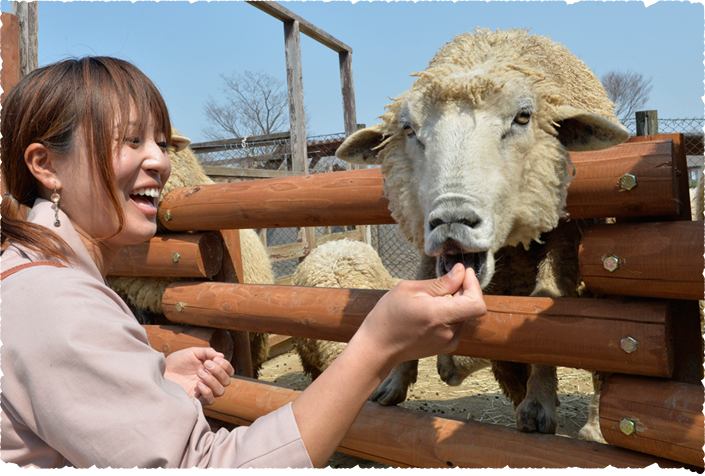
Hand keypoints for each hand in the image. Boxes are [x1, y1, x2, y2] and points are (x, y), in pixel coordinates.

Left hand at [164, 347, 234, 405]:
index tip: (215, 359)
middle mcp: (210, 381)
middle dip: (219, 371)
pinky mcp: (196, 399)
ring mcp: (203, 391)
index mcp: (211, 370)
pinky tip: (198, 384)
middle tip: (206, 364)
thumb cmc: (176, 362)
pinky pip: (210, 400)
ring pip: (220, 391)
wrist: (161, 372)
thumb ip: (207, 352)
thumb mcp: (192, 352)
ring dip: (212, 380)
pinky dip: (207, 391)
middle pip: (226, 381)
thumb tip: (221, 355)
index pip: (228, 371)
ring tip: (199, 373)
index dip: (226, 365)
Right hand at [355, 262, 485, 371]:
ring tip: (431, 300)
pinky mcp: (447, 346)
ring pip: (464, 314)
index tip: (463, 273)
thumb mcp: (409, 289)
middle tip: (444, 282)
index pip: (476, 303)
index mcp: (438, 316)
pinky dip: (450, 314)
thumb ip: (440, 282)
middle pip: (471, 306)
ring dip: (455, 302)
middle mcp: (448, 332)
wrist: (378, 347)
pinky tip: (431, 313)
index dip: (474, 285)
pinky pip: (457, 324)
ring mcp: (449, 342)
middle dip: (463, 290)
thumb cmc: (388, 315)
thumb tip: (460, 271)